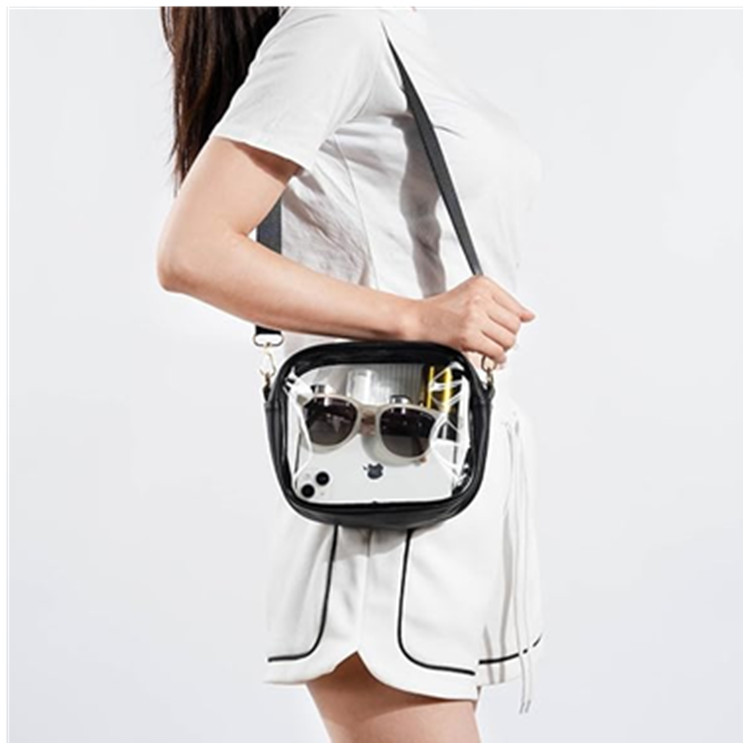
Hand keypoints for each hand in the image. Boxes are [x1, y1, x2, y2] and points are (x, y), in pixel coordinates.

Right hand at [402, 275, 535, 365]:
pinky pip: (495, 351)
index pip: (515, 305)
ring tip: (491, 347)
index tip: (507, 326)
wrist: (416, 320)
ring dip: (502, 348)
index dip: (513, 320)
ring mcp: (474, 316)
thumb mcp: (471, 295)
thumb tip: (527, 315)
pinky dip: (496, 358)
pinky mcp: (469, 335)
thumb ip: (500, 303)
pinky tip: (489, 356)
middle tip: (496, 339)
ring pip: (507, 339)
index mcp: (482, 284)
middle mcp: (480, 298)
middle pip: (514, 324)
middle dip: (507, 336)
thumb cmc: (439, 311)